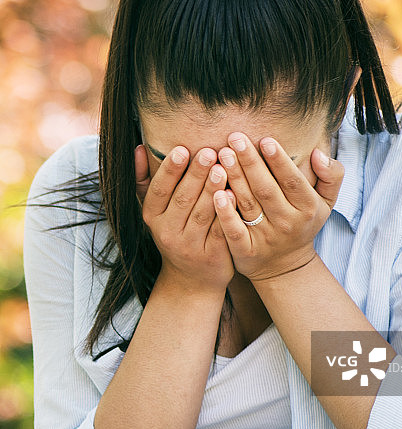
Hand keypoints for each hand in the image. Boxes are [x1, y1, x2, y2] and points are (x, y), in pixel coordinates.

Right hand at [134, 144, 235, 293]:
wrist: (191, 280)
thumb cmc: (176, 233)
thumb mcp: (156, 211)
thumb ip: (146, 180)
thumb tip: (140, 148)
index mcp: (152, 217)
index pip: (159, 190)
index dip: (170, 170)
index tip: (181, 149)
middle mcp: (168, 232)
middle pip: (182, 199)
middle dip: (195, 175)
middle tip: (208, 152)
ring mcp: (190, 245)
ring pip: (202, 213)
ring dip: (212, 189)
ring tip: (222, 168)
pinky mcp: (212, 255)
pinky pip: (219, 230)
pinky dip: (226, 212)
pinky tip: (233, 194)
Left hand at [212, 133, 343, 281]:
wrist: (286, 267)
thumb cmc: (303, 222)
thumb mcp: (327, 201)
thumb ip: (331, 175)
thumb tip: (317, 153)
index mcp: (307, 208)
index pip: (292, 181)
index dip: (279, 160)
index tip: (265, 140)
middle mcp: (287, 223)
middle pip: (266, 189)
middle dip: (250, 162)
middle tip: (235, 138)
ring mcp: (266, 238)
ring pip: (248, 204)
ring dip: (234, 178)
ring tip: (223, 154)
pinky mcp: (246, 251)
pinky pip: (234, 231)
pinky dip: (225, 213)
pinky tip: (217, 194)